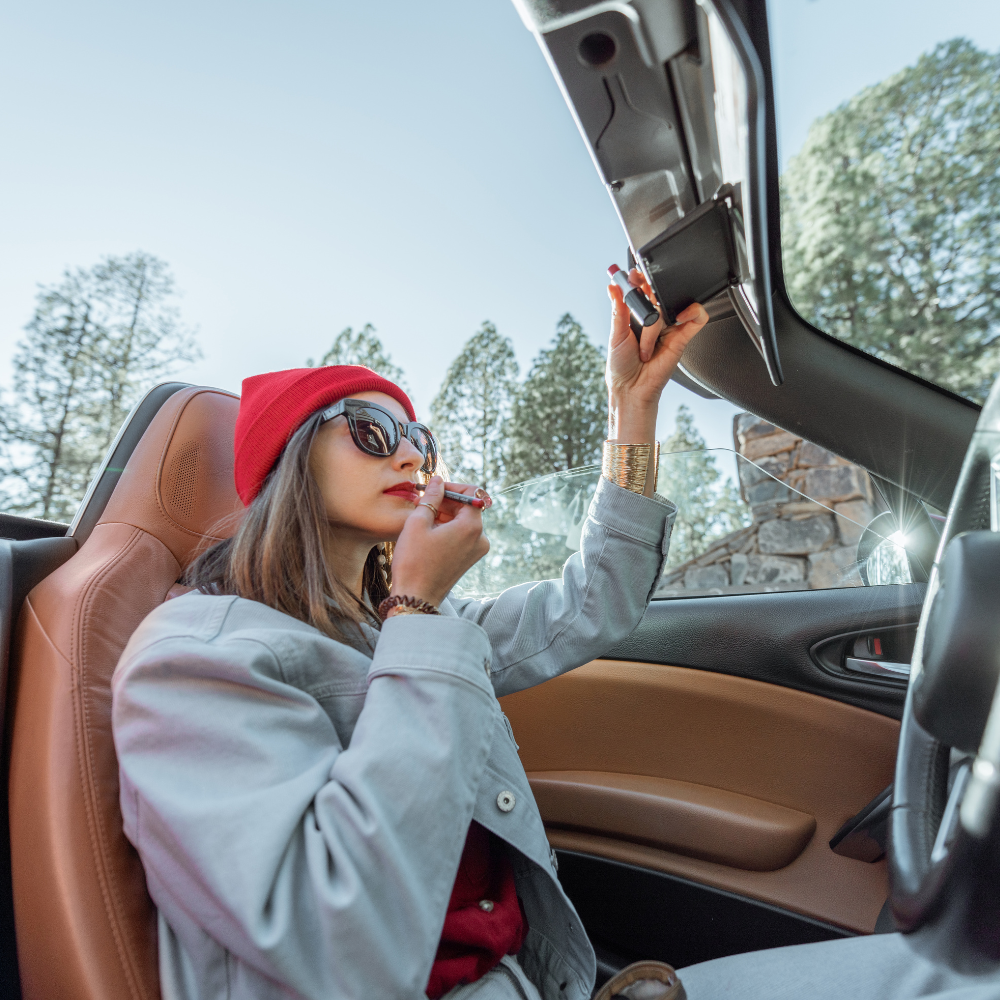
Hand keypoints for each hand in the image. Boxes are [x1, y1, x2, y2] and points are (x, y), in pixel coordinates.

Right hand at [389, 477, 489, 608]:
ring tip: (420, 516)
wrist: (415, 597)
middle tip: (422, 501)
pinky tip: (427, 531)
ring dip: (444, 514)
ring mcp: (476, 551)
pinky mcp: (469, 559)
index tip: (434, 488)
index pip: (472, 493)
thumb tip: (438, 481)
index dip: (452, 487)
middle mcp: (480, 538)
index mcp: (472, 527)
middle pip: (468, 507)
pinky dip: (447, 529)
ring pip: (463, 521)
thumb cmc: (414, 561)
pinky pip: (461, 535)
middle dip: (446, 501)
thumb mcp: (418, 522)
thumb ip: (431, 497)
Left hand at [606, 269, 708, 408]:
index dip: (640, 280)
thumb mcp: (615, 333)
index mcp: (639, 317)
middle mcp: (656, 321)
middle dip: (650, 293)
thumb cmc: (621, 366)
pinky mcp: (683, 338)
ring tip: (645, 342)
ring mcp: (670, 328)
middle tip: (641, 295)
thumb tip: (612, 287)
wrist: (631, 389)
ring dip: (656, 322)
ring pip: (671, 306)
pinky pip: (698, 318)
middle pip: (659, 295)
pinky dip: (693, 312)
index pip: (644, 290)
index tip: (633, 275)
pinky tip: (678, 319)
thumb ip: (618, 309)